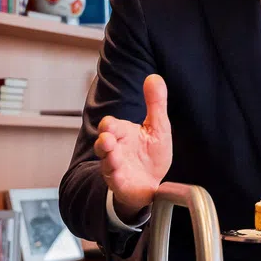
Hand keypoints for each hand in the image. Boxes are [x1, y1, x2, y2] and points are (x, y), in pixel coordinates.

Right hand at [94, 74, 172, 220]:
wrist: (152, 183)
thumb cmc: (151, 154)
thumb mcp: (158, 126)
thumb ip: (155, 103)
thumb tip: (154, 77)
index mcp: (123, 133)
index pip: (110, 125)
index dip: (109, 125)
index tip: (110, 125)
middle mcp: (115, 149)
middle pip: (103, 143)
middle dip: (103, 141)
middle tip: (107, 138)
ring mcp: (115, 167)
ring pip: (106, 161)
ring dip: (108, 157)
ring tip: (112, 153)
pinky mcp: (120, 183)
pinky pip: (114, 179)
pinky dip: (115, 175)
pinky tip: (118, 173)